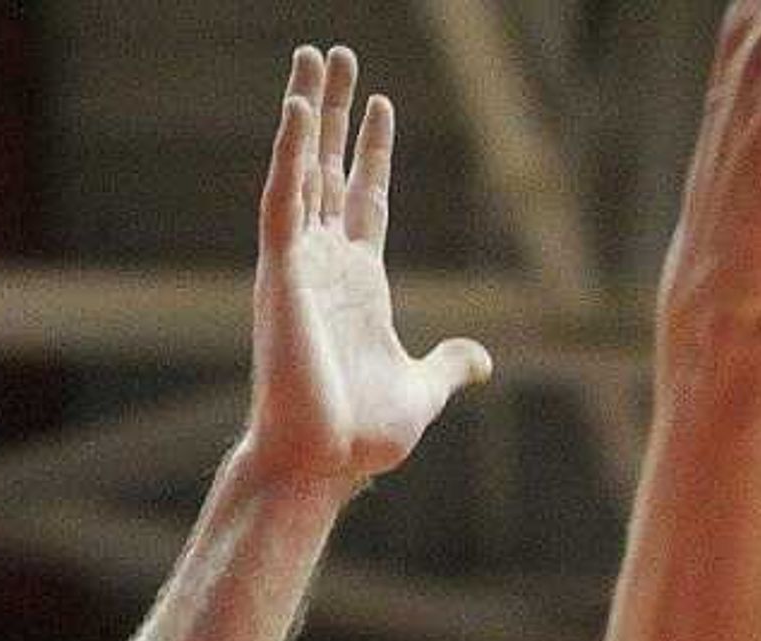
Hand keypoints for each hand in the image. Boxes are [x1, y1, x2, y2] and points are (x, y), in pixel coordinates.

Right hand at [236, 47, 491, 490]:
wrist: (322, 463)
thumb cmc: (359, 436)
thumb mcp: (422, 390)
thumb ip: (447, 365)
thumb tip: (480, 358)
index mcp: (360, 284)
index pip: (365, 198)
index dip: (372, 151)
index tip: (378, 104)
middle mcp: (325, 263)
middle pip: (328, 168)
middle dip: (332, 112)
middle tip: (332, 56)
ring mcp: (299, 264)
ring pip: (302, 168)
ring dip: (306, 112)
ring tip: (312, 57)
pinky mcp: (280, 272)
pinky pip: (282, 198)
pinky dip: (287, 152)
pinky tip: (295, 106)